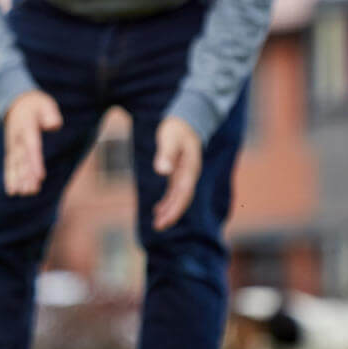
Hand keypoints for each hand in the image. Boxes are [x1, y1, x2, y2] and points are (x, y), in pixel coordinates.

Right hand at [3, 90, 61, 195]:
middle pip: (22, 160)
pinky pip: (9, 165)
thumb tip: (53, 125)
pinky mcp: (11, 150)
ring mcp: (12, 145)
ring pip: (15, 165)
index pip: (32, 148)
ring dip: (18, 180)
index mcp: (26, 128)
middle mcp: (17, 139)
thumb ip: (50, 114)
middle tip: (32, 191)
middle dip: (26, 176)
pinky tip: (12, 191)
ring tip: (23, 194)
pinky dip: (10, 178)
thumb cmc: (34, 104)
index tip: (40, 177)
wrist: (14, 100)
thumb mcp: (45, 103)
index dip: (35, 162)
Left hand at [151, 116, 202, 230]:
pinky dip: (168, 202)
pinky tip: (158, 210)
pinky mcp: (180, 173)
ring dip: (169, 211)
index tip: (164, 220)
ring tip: (158, 224)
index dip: (175, 208)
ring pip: (179, 197)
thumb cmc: (177, 129)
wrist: (186, 120)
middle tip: (158, 227)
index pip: (183, 193)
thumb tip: (162, 171)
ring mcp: (186, 175)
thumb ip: (166, 154)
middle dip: (172, 214)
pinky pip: (175, 192)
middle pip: (182, 199)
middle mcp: (190, 175)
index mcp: (189, 169)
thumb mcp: (169, 138)